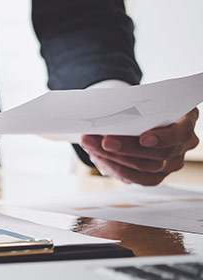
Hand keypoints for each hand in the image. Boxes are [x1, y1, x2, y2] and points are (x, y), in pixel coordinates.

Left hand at [80, 108, 199, 185]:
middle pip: (160, 153)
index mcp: (186, 118)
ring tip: (92, 146)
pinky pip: (139, 179)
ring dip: (115, 158)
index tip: (143, 138)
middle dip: (127, 148)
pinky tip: (100, 158)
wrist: (131, 118)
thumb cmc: (136, 106)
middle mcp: (184, 142)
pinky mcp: (157, 175)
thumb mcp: (135, 100)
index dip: (164, 138)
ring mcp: (173, 161)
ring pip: (146, 167)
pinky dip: (116, 168)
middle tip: (104, 141)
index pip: (180, 132)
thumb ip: (128, 107)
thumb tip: (104, 115)